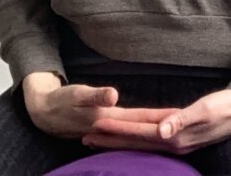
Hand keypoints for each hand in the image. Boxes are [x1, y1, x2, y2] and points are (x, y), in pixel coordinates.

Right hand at [23, 72, 176, 139]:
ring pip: (136, 133)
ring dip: (153, 131)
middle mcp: (112, 127)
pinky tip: (147, 135)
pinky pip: (127, 133)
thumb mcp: (77, 94)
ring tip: (173, 130)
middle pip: (143, 128)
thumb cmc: (61, 101)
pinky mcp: (104, 129)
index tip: (180, 115)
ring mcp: (108, 130)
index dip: (161, 117)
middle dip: (164, 126)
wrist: (43, 114)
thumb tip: (114, 95)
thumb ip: (96, 95)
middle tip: (186, 123)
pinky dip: (139, 133)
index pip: (142, 118)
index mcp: (109, 118)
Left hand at [81, 88, 230, 155]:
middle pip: (135, 142)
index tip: (95, 127)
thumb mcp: (204, 110)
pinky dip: (136, 137)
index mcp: (175, 135)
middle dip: (110, 141)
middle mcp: (173, 141)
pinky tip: (131, 136)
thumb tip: (162, 132)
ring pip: (141, 142)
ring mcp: (177, 141)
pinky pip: (152, 138)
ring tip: (99, 139)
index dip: (117, 130)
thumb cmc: (226, 107)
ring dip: (119, 141)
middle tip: (84, 138)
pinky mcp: (181, 135)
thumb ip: (182, 120)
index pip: (139, 132)